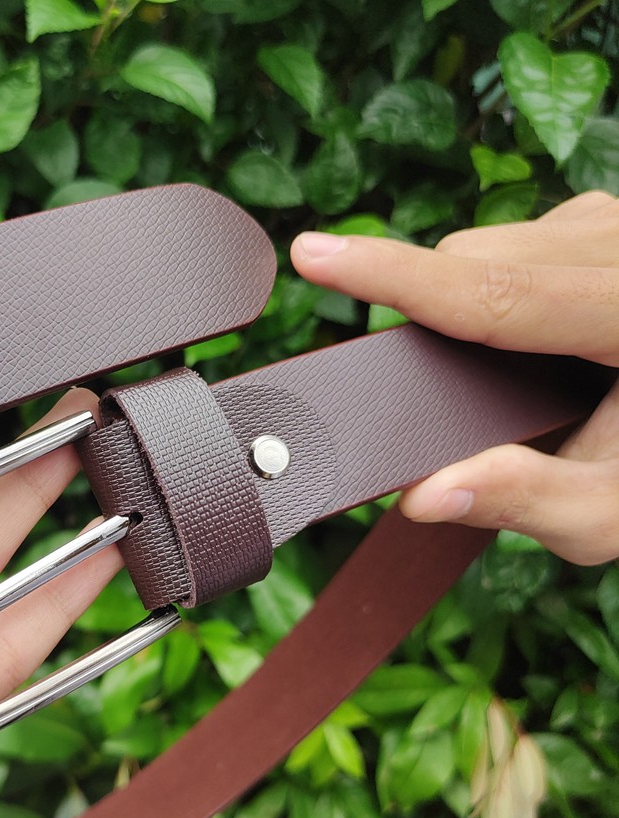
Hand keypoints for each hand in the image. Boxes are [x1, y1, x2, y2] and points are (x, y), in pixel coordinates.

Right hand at [291, 190, 618, 564]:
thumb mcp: (612, 511)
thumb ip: (527, 501)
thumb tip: (423, 495)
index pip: (492, 293)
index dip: (392, 278)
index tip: (314, 255)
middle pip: (472, 263)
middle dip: (432, 322)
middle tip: (470, 398)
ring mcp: (613, 223)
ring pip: (484, 245)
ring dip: (462, 304)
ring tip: (516, 372)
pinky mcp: (602, 220)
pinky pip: (511, 241)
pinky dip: (492, 287)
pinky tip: (533, 338)